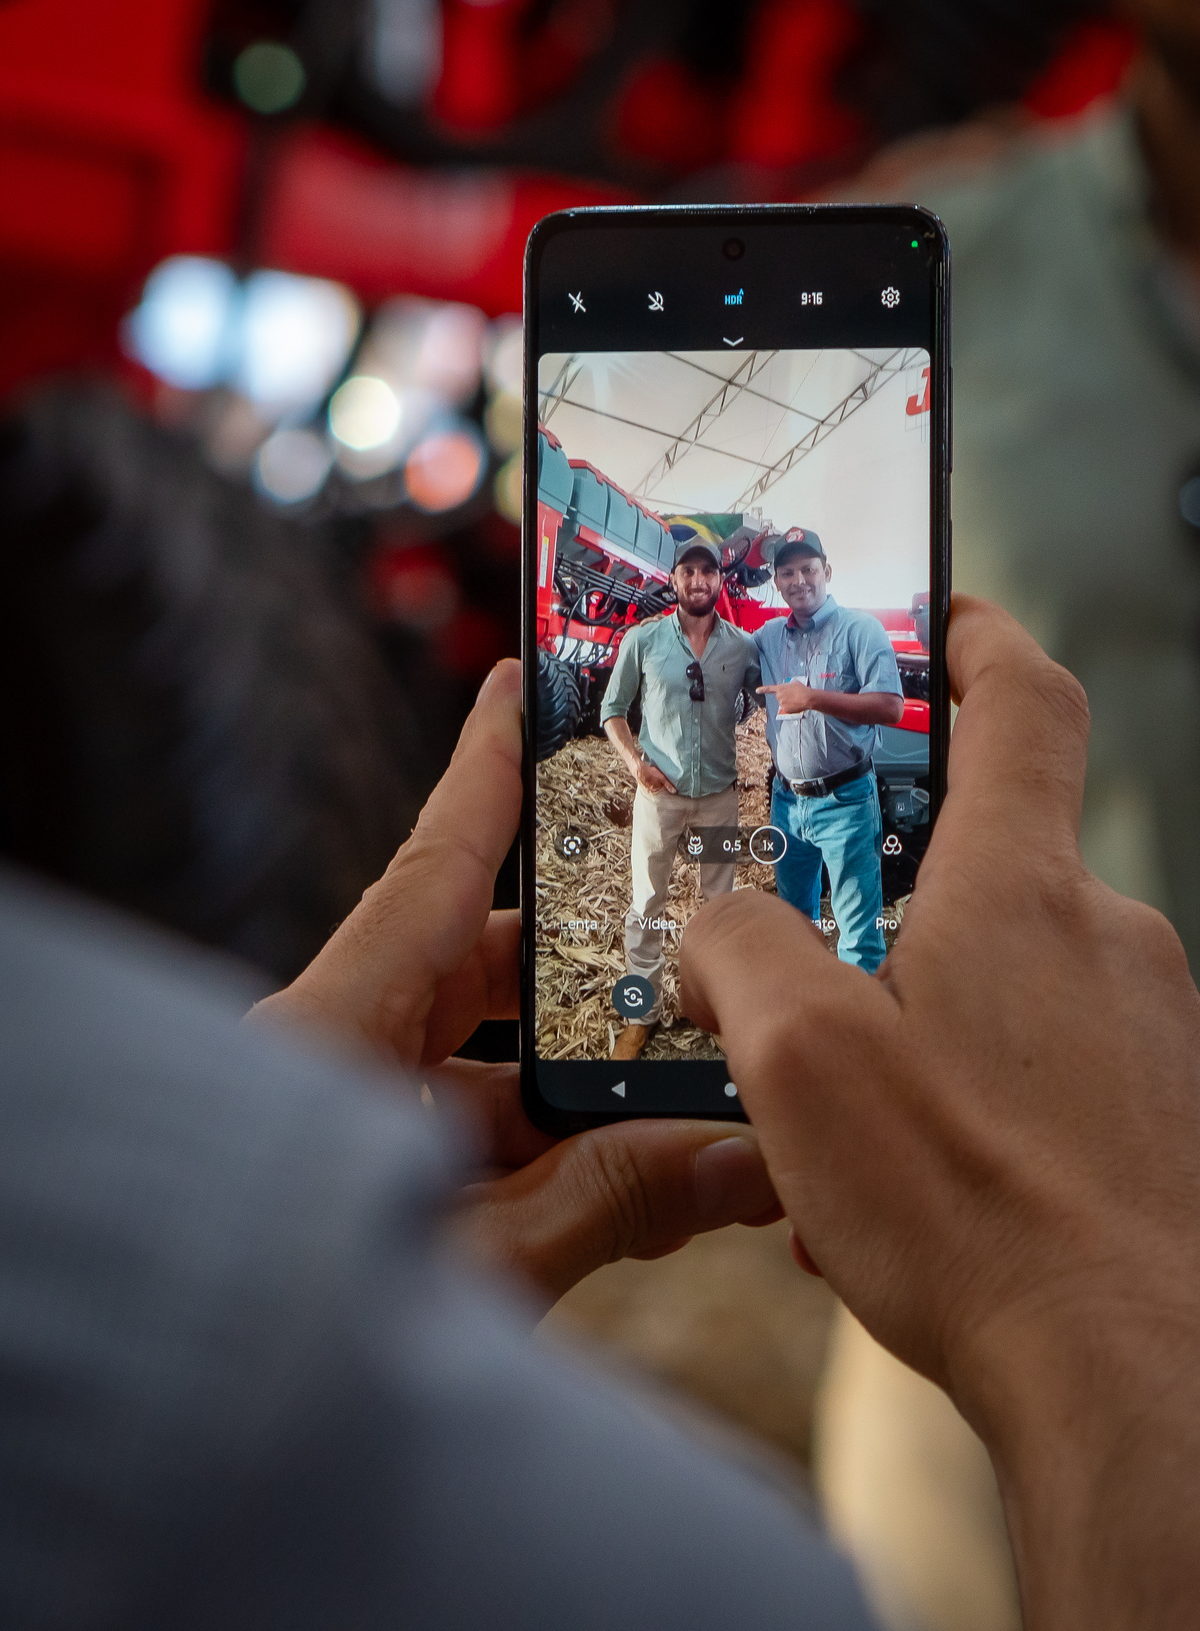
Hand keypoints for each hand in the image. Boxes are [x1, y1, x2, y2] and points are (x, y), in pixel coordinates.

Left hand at [250, 659, 779, 1299]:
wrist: (206, 1441)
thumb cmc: (297, 1343)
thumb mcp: (476, 1267)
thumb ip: (610, 1204)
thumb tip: (751, 1158)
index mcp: (331, 1040)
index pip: (426, 874)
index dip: (478, 776)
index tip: (512, 685)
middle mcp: (338, 1062)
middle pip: (472, 967)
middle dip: (584, 956)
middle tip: (688, 935)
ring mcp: (350, 1126)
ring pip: (483, 1065)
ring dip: (582, 1078)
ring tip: (696, 1083)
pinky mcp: (364, 1188)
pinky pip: (466, 1138)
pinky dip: (548, 1153)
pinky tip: (640, 1180)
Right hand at [682, 597, 1199, 1630]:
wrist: (1134, 1378)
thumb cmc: (973, 1207)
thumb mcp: (799, 1057)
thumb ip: (735, 952)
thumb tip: (716, 930)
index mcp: (1019, 889)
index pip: (1022, 701)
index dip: (974, 639)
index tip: (935, 616)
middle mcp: (1103, 936)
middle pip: (991, 854)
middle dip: (889, 889)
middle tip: (804, 945)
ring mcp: (1145, 1029)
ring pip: (1006, 979)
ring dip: (915, 1022)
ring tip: (838, 1125)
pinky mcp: (1153, 1112)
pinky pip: (1043, 1066)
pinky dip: (962, 1098)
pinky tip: (901, 1193)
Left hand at [758, 680, 815, 715]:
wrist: (807, 698)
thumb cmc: (802, 689)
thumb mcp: (794, 683)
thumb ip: (789, 685)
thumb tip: (789, 687)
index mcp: (780, 688)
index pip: (769, 689)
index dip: (762, 689)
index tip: (757, 690)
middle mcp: (779, 696)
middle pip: (779, 697)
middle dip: (784, 696)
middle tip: (793, 695)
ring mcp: (782, 704)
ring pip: (783, 703)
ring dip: (788, 702)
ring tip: (796, 699)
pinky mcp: (786, 710)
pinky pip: (787, 708)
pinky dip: (791, 707)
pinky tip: (797, 704)